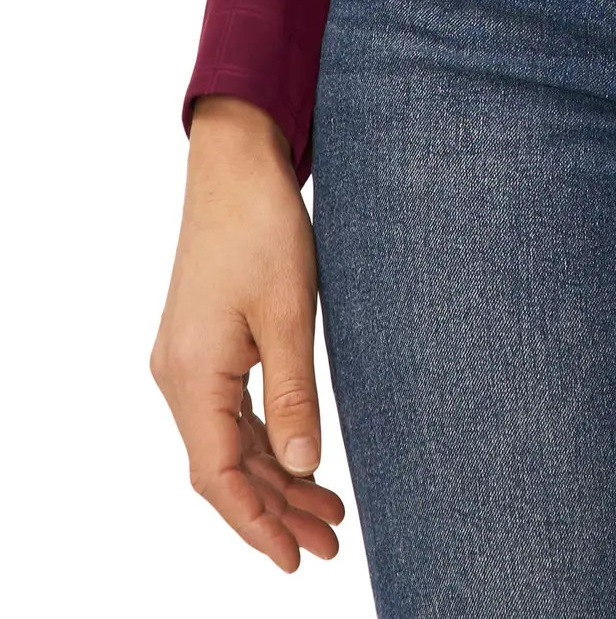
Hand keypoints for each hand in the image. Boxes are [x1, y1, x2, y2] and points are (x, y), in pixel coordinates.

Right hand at [150, 96, 345, 570]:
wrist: (235, 163)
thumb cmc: (261, 227)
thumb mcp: (288, 314)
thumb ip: (295, 396)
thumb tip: (304, 468)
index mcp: (192, 376)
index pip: (217, 477)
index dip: (256, 524)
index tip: (295, 559)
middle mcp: (178, 376)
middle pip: (225, 466)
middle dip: (276, 508)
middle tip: (331, 541)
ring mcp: (187, 360)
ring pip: (229, 440)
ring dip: (274, 476)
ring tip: (325, 511)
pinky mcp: (203, 342)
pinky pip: (230, 410)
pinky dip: (265, 438)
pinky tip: (298, 458)